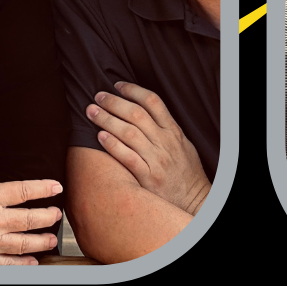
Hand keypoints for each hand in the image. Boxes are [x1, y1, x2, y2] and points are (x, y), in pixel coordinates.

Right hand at [0, 169, 63, 264]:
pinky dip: (22, 264)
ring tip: (51, 238)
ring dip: (41, 240)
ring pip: (24, 243)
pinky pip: (7, 264)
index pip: (24, 191)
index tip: (56, 187)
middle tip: (57, 214)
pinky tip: (32, 261)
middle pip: (30, 218)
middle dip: (48, 216)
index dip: (44, 188)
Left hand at [87, 81, 209, 213]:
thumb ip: (166, 128)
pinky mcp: (149, 177)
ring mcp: (157, 160)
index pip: (152, 102)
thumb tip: (144, 110)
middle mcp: (165, 142)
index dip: (133, 90)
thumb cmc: (186, 172)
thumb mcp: (183, 144)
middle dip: (114, 102)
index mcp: (173, 131)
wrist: (195, 200)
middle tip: (98, 96)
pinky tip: (100, 136)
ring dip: (107, 119)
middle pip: (136, 114)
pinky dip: (112, 145)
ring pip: (128, 133)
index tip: (117, 85)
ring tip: (91, 112)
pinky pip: (127, 157)